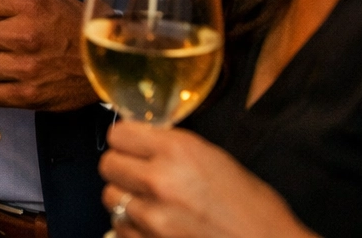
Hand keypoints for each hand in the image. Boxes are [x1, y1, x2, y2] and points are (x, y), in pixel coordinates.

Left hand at [98, 121, 312, 237]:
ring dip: (125, 198)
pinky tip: (154, 227)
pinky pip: (120, 229)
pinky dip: (132, 227)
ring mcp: (153, 217)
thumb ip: (172, 147)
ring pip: (110, 197)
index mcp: (178, 151)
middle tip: (139, 174)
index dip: (125, 139)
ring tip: (150, 203)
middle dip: (122, 168)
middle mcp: (160, 180)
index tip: (133, 145)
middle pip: (108, 164)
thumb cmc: (254, 208)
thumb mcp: (215, 159)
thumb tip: (141, 140)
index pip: (119, 133)